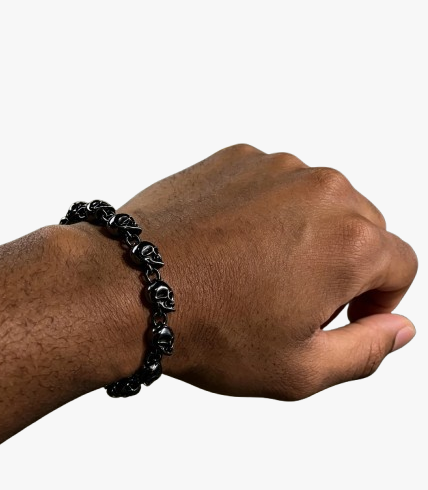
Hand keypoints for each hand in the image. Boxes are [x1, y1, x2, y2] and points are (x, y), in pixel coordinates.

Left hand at [120, 144, 417, 399]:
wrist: (129, 286)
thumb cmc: (208, 330)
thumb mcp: (298, 369)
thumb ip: (365, 351)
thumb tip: (397, 328)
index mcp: (350, 241)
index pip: (399, 266)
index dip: (378, 299)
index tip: (345, 315)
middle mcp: (322, 190)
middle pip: (362, 229)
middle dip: (341, 266)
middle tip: (293, 299)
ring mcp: (276, 167)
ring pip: (317, 203)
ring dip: (302, 234)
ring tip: (254, 271)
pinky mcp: (238, 158)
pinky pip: (272, 185)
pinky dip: (264, 211)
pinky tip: (230, 243)